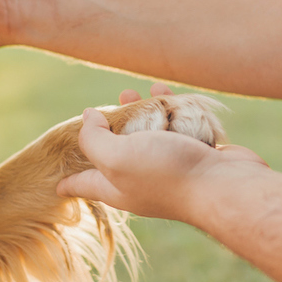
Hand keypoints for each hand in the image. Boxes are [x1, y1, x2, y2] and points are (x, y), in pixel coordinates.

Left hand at [57, 85, 266, 219]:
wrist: (224, 185)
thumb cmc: (166, 173)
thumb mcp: (115, 157)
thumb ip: (94, 138)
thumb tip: (88, 118)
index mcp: (116, 188)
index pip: (84, 186)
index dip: (68, 183)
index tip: (56, 185)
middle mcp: (140, 180)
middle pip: (115, 156)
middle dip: (105, 133)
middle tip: (98, 112)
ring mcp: (169, 167)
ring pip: (146, 137)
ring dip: (138, 113)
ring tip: (130, 93)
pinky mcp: (194, 153)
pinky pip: (175, 127)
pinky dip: (168, 109)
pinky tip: (164, 92)